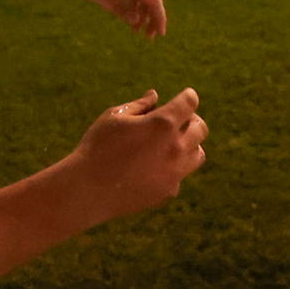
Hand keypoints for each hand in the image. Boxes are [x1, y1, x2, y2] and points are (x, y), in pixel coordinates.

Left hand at [56, 0, 166, 36]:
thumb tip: (137, 21)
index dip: (159, 17)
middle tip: (150, 38)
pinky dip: (133, 9)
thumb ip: (118, 8)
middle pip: (150, 0)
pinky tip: (128, 21)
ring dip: (142, 16)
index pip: (153, 0)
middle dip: (153, 19)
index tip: (160, 34)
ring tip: (137, 32)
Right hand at [64, 88, 207, 224]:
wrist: (89, 189)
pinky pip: (180, 176)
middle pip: (201, 128)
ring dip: (189, 145)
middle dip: (191, 120)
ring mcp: (175, 173)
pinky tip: (154, 167)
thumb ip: (139, 105)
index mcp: (163, 124)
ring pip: (198, 154)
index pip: (189, 103)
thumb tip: (155, 96)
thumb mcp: (114, 117)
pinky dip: (173, 168)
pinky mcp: (168, 192)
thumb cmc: (97, 146)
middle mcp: (175, 148)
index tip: (185, 97)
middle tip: (177, 120)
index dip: (187, 97)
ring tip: (171, 144)